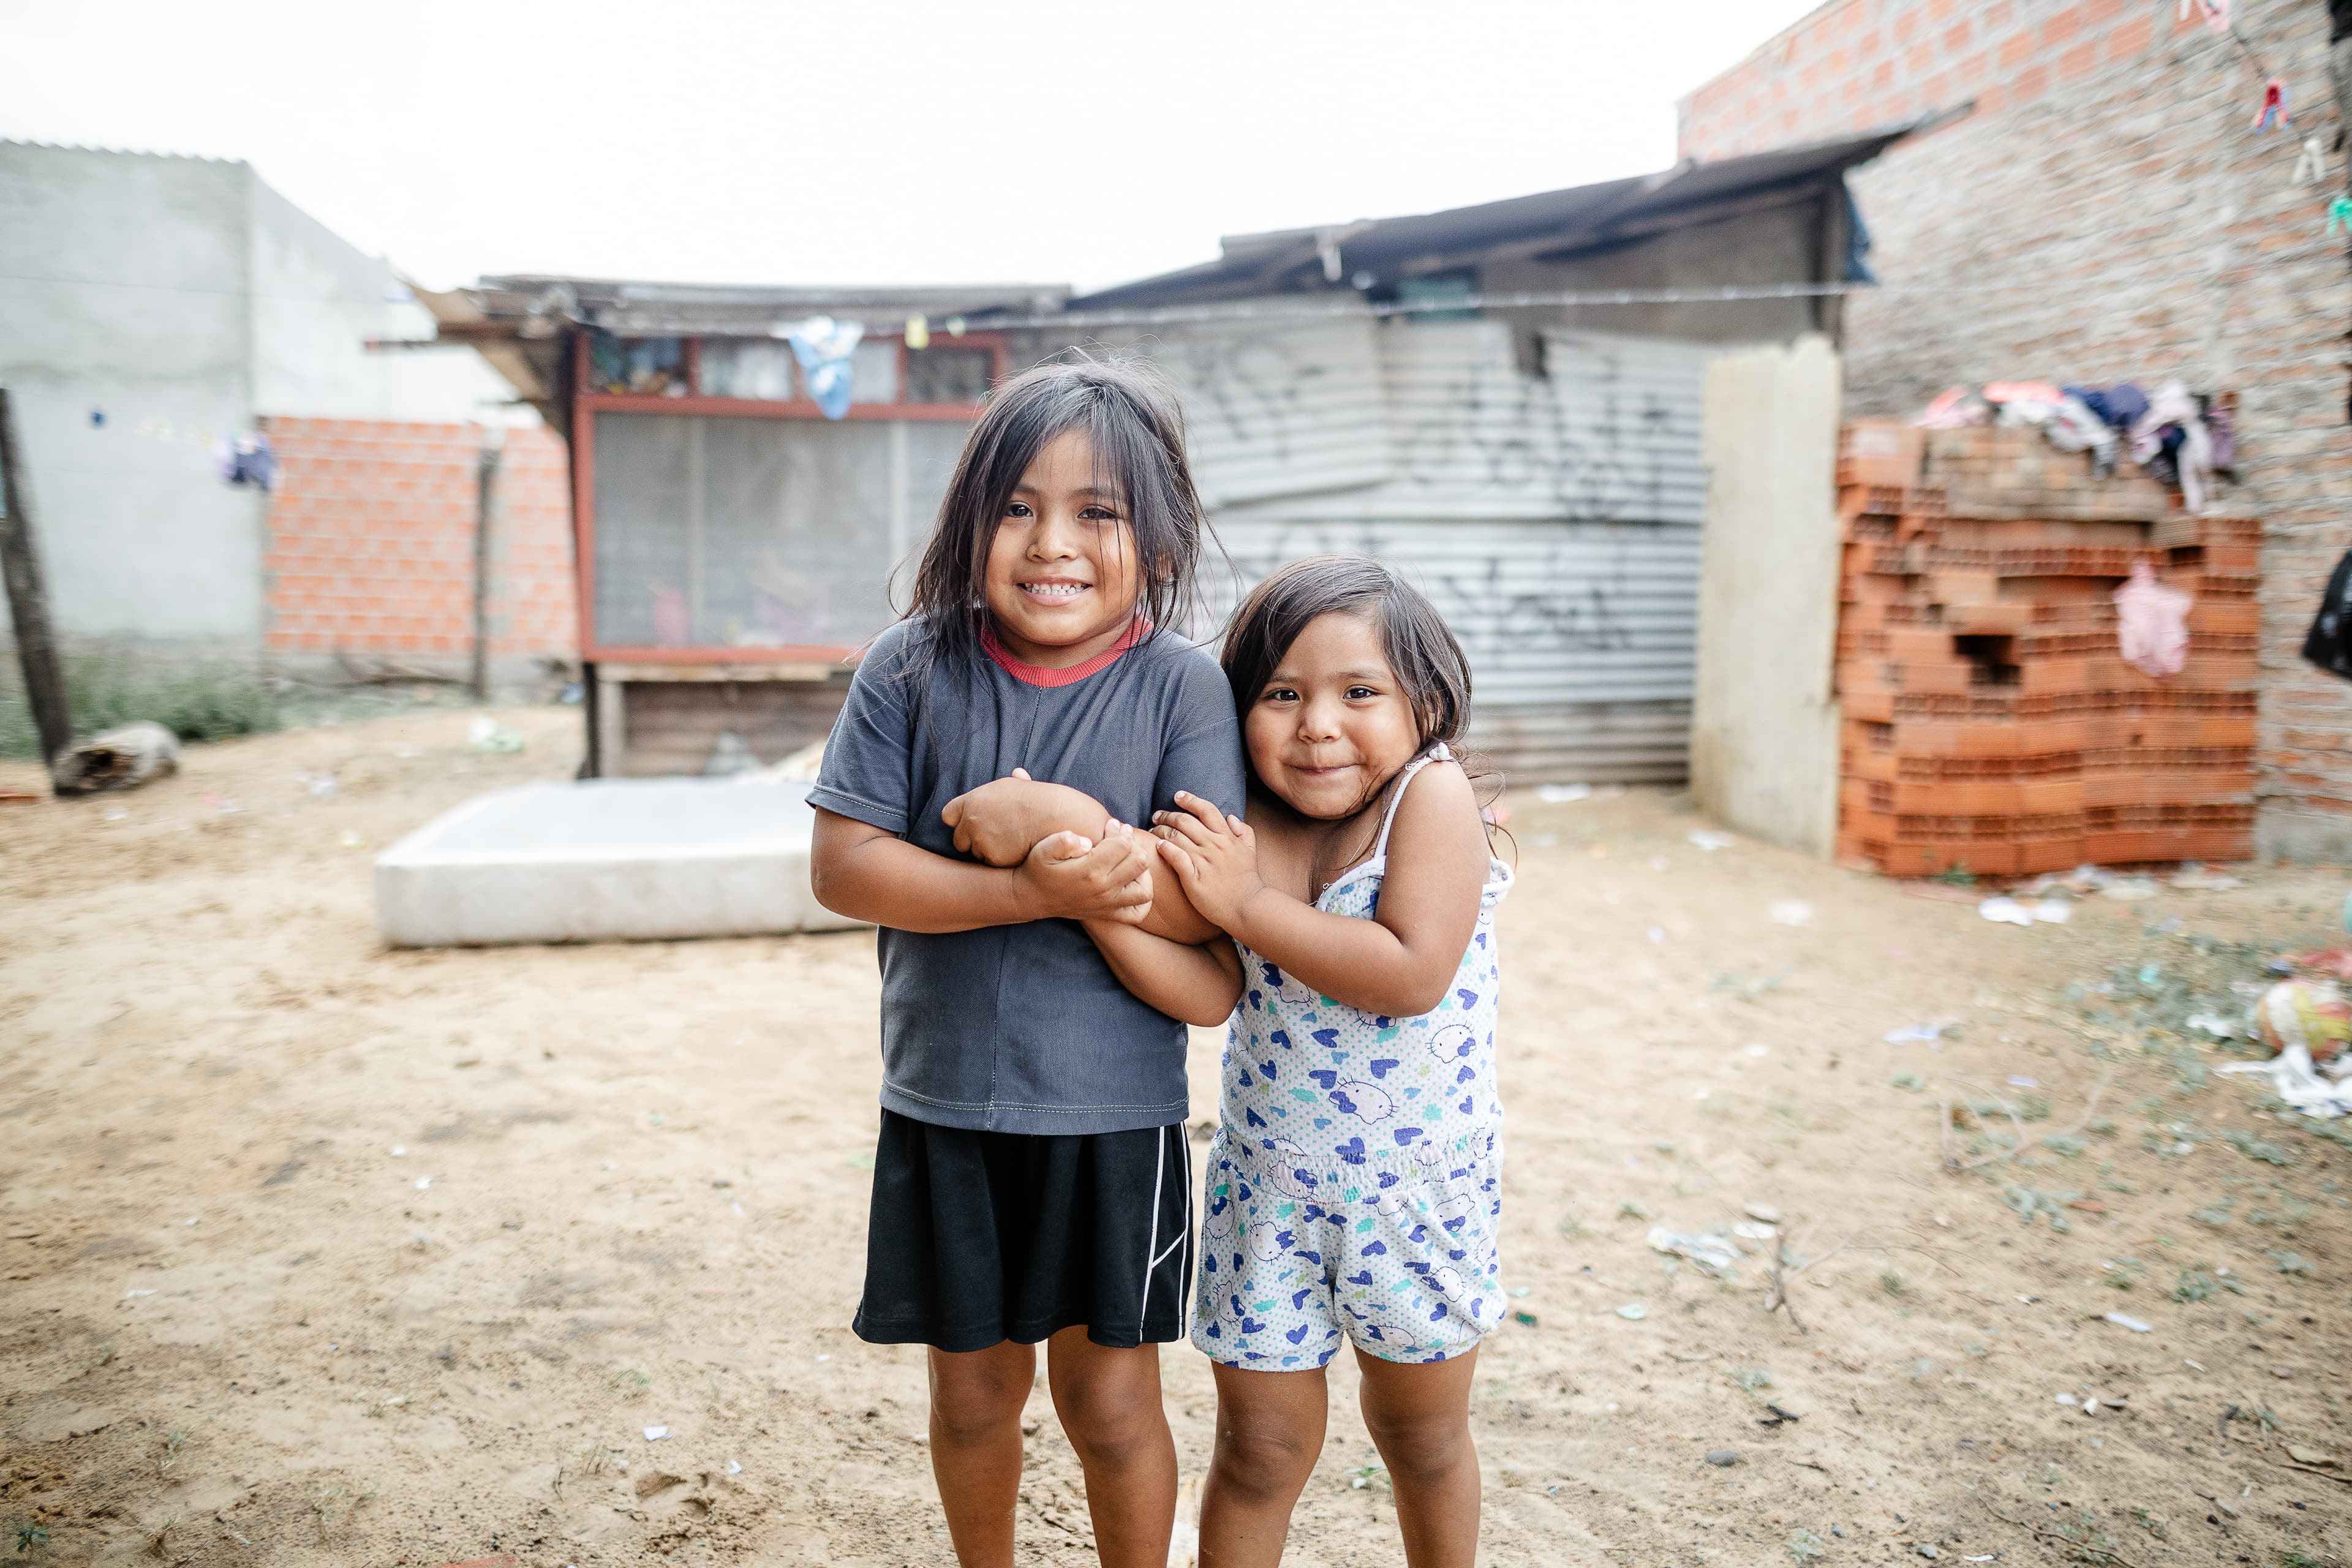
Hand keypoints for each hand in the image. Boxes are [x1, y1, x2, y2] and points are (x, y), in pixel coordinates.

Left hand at [941, 769, 1051, 866]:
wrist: (1055, 817)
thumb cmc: (1039, 799)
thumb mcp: (1019, 786)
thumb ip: (1008, 785)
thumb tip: (1018, 773)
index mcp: (973, 800)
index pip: (948, 815)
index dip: (959, 821)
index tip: (971, 824)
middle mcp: (971, 821)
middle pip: (959, 840)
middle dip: (972, 841)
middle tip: (994, 838)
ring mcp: (980, 840)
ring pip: (976, 854)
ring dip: (987, 852)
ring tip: (1010, 843)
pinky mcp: (992, 857)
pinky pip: (990, 864)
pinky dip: (1000, 861)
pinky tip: (1015, 852)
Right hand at [1015, 821, 1153, 924]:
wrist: (1031, 897)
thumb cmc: (1039, 869)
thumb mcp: (1043, 849)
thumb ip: (1063, 841)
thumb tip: (1085, 841)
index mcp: (1090, 871)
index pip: (1123, 844)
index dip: (1118, 830)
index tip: (1108, 826)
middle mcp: (1103, 890)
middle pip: (1139, 862)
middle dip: (1132, 845)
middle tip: (1118, 838)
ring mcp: (1108, 905)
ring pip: (1144, 888)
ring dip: (1141, 871)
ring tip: (1127, 859)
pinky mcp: (1109, 914)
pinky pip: (1138, 912)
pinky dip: (1142, 899)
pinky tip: (1132, 883)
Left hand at [1150, 792, 1265, 930]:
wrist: (1246, 906)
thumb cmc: (1247, 879)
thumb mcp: (1251, 851)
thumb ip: (1243, 831)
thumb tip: (1231, 817)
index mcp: (1226, 837)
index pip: (1206, 810)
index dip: (1190, 800)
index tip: (1177, 796)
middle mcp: (1214, 845)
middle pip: (1185, 821)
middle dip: (1167, 815)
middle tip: (1157, 815)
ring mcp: (1203, 861)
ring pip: (1176, 837)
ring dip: (1161, 831)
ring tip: (1153, 830)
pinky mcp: (1193, 878)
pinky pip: (1176, 857)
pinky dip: (1165, 848)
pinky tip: (1158, 846)